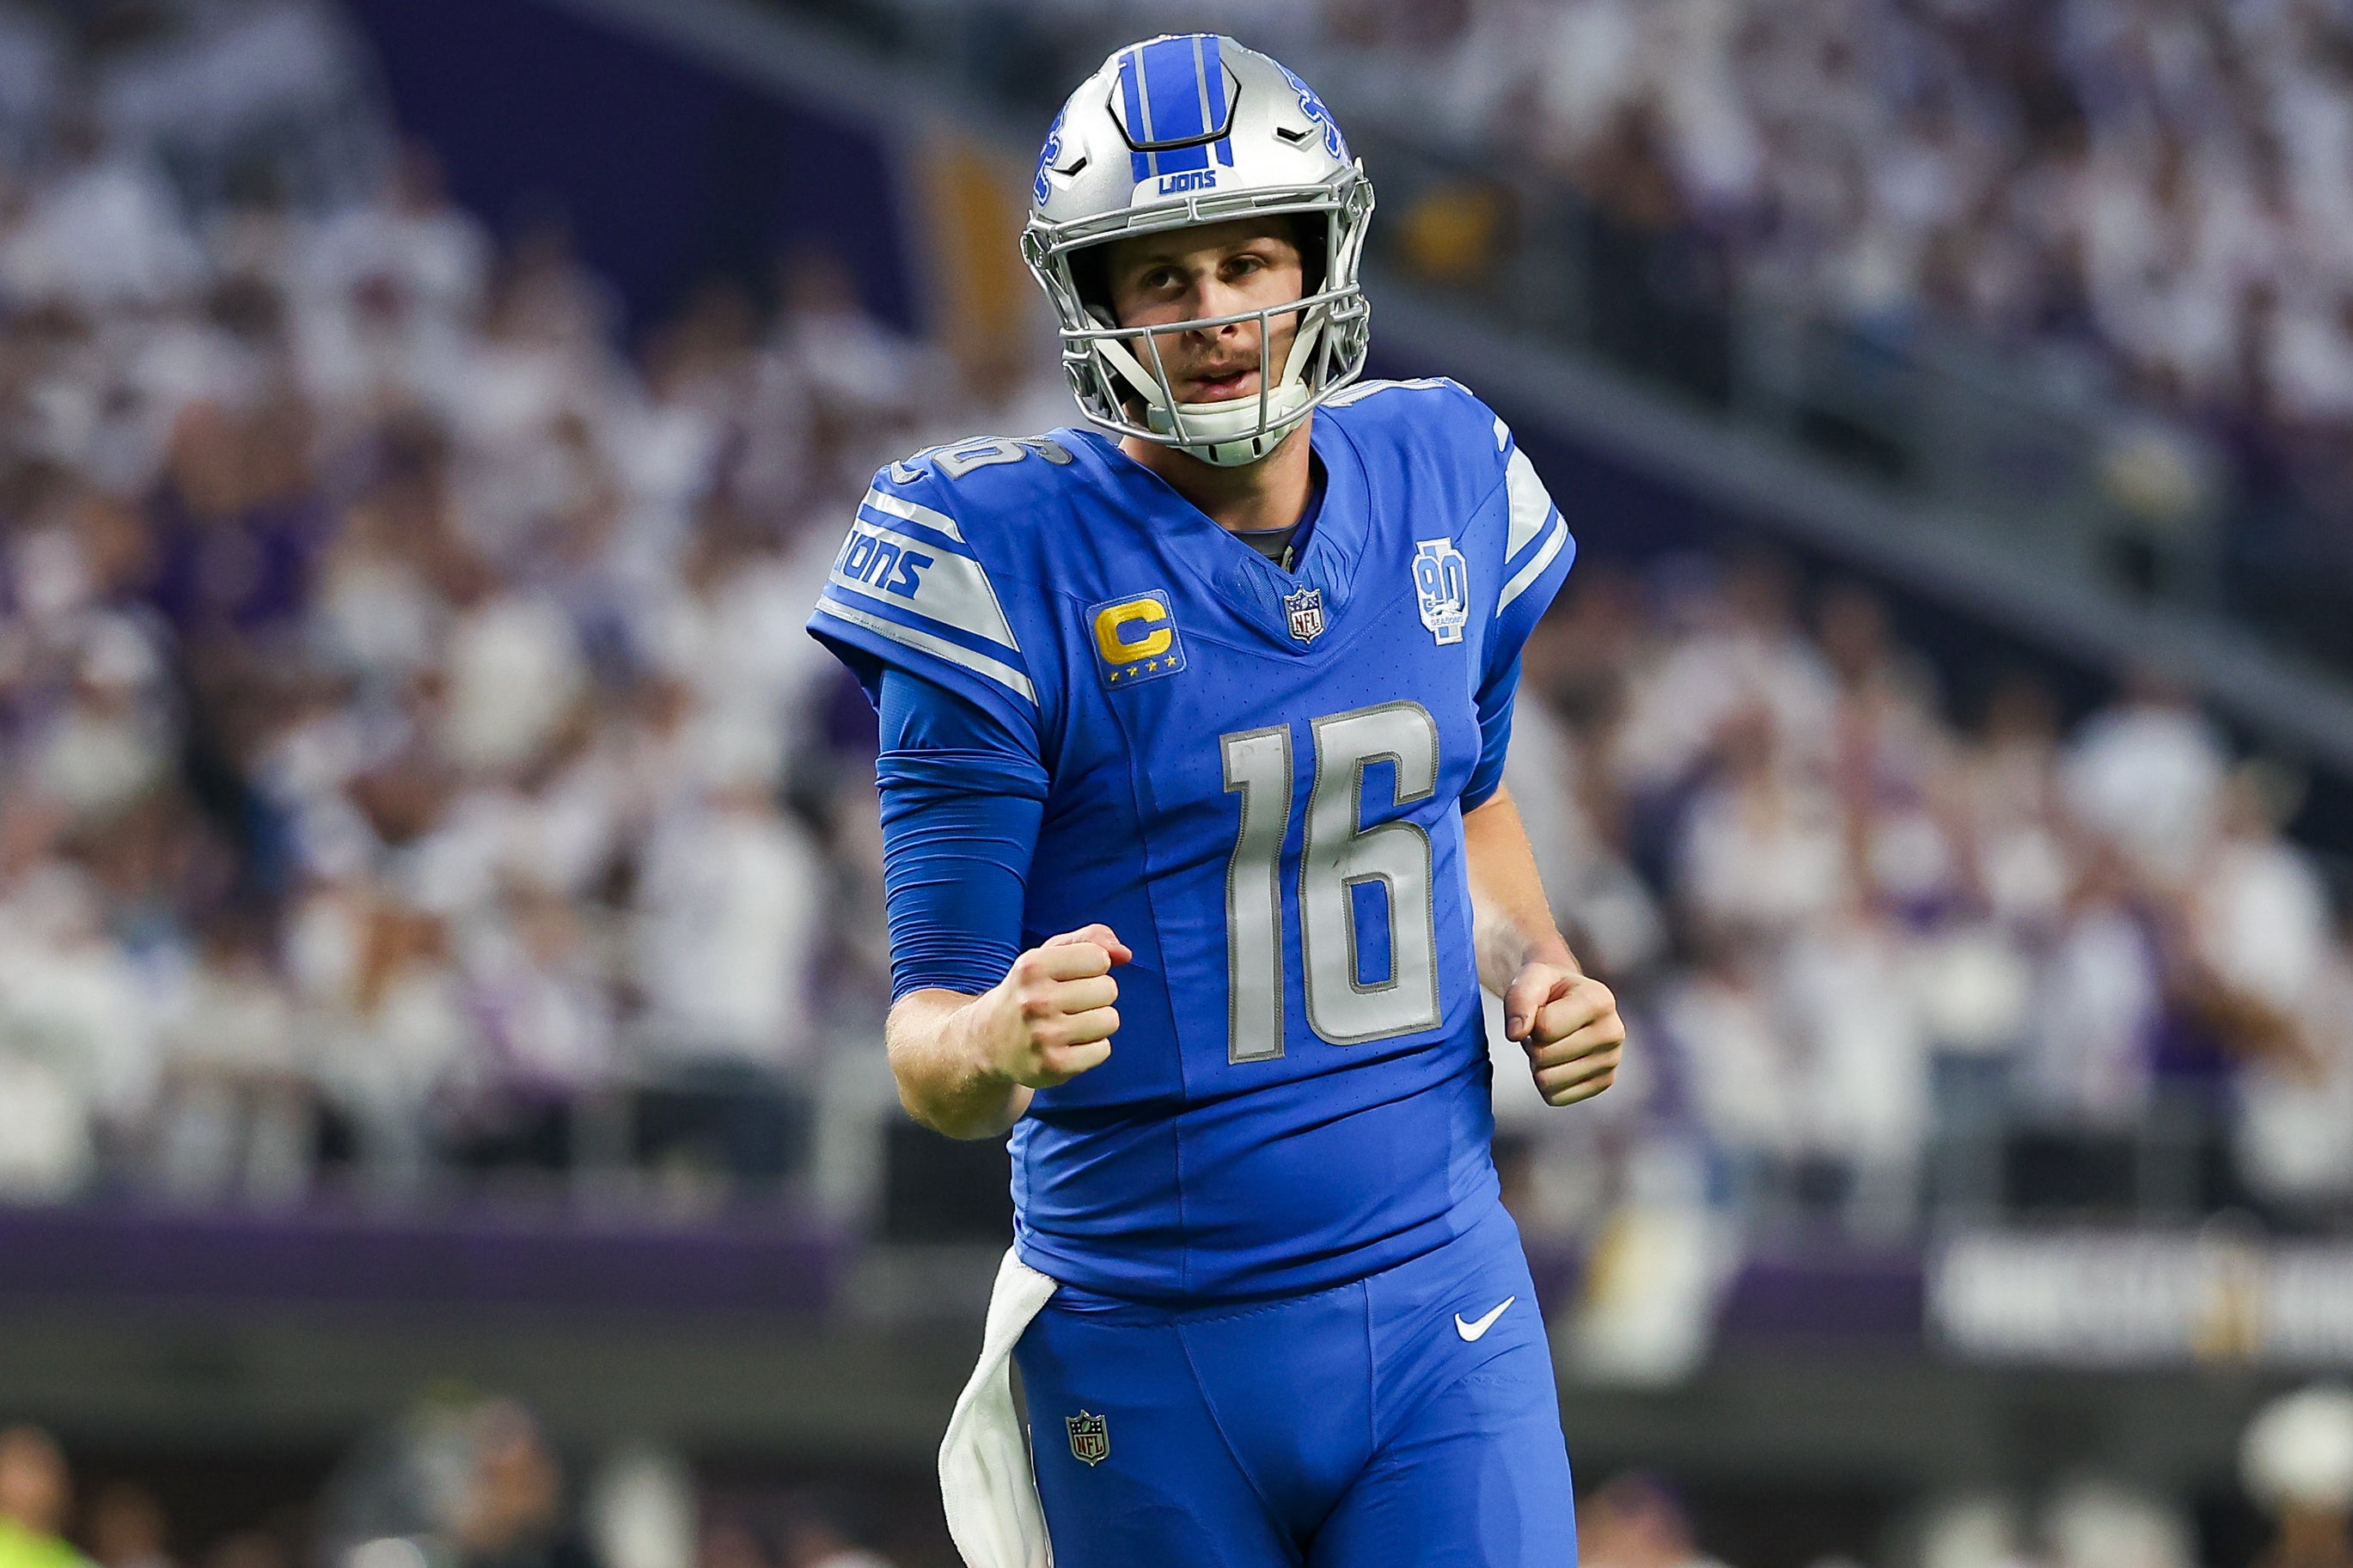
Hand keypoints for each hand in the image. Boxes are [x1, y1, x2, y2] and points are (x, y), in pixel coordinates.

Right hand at [974, 924, 1130, 1088]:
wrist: (989, 1040)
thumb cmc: (1029, 991)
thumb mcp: (1049, 954)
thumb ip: (1090, 939)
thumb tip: (1125, 954)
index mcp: (1032, 967)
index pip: (1099, 958)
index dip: (1092, 966)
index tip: (1070, 976)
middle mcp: (1035, 1001)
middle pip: (1109, 989)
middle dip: (1096, 994)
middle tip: (1068, 1003)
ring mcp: (1044, 1036)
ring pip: (1110, 1020)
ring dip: (1097, 1022)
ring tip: (1069, 1023)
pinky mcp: (1054, 1066)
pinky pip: (1103, 1050)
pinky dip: (1092, 1048)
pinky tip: (1068, 1045)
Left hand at [1503, 965, 1622, 1106]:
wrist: (1568, 998)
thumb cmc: (1549, 988)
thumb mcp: (1531, 977)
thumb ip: (1519, 998)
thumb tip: (1515, 1034)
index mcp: (1600, 1000)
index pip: (1545, 1027)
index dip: (1530, 1020)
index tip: (1541, 1009)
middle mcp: (1613, 1032)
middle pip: (1543, 1056)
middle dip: (1533, 1043)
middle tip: (1544, 1029)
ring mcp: (1611, 1061)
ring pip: (1547, 1081)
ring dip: (1538, 1063)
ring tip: (1551, 1043)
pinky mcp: (1603, 1083)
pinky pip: (1555, 1097)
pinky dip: (1547, 1082)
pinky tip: (1559, 1060)